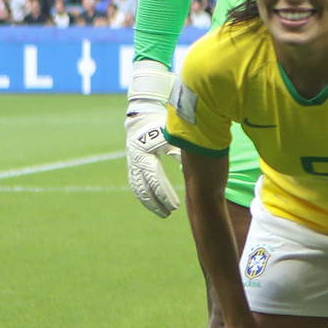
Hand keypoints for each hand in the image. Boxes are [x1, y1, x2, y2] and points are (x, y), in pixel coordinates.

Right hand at [124, 61, 179, 217]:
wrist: (143, 114)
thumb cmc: (162, 125)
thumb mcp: (174, 138)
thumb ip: (182, 153)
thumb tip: (196, 167)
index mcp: (146, 154)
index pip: (155, 180)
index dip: (165, 194)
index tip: (174, 206)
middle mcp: (135, 160)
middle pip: (144, 188)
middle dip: (156, 203)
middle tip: (169, 214)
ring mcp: (131, 163)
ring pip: (138, 188)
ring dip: (149, 202)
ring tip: (162, 213)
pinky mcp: (132, 164)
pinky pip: (136, 184)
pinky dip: (144, 195)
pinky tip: (153, 204)